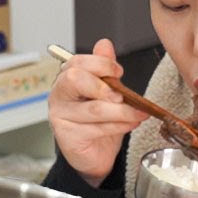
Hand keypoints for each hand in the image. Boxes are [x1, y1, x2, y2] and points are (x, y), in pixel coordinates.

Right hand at [47, 38, 149, 185]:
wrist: (93, 153)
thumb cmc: (97, 121)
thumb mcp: (104, 91)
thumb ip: (103, 68)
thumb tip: (104, 44)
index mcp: (65, 79)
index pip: (76, 62)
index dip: (100, 63)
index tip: (118, 72)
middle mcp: (59, 96)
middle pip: (74, 79)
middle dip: (103, 86)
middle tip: (121, 96)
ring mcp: (61, 117)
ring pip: (94, 109)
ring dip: (122, 111)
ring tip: (138, 113)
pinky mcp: (68, 137)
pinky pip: (97, 128)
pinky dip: (119, 126)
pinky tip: (131, 124)